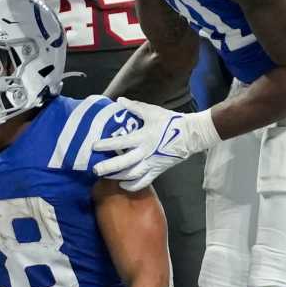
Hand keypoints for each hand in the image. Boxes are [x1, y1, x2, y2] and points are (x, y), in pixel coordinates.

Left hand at [93, 99, 220, 191]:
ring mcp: (152, 163)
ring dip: (117, 177)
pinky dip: (132, 186)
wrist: (191, 134)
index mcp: (143, 137)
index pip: (120, 142)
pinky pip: (144, 182)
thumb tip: (119, 100)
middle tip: (95, 169)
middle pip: (124, 164)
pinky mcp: (158, 170)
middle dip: (108, 168)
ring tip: (105, 176)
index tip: (94, 146)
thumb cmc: (171, 121)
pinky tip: (122, 184)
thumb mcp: (152, 112)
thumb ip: (134, 107)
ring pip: (132, 175)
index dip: (106, 145)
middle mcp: (145, 152)